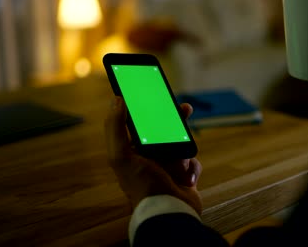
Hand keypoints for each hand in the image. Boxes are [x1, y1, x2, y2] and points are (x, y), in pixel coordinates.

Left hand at [104, 97, 201, 213]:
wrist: (167, 212)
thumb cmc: (142, 185)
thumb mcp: (121, 155)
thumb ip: (115, 127)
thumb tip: (116, 99)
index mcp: (133, 152)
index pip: (140, 124)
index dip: (148, 108)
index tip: (155, 94)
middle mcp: (150, 158)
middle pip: (164, 130)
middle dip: (174, 120)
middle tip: (184, 108)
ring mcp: (168, 167)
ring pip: (181, 144)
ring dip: (184, 149)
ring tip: (181, 156)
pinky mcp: (183, 176)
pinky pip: (192, 162)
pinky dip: (192, 167)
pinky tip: (185, 177)